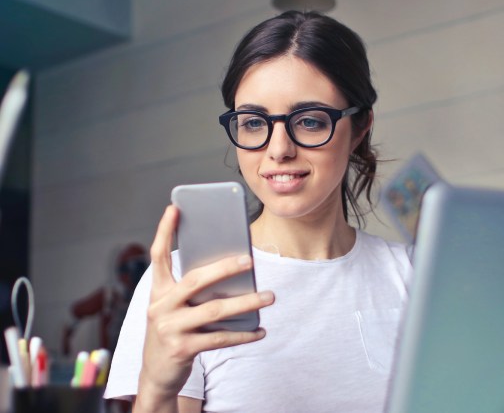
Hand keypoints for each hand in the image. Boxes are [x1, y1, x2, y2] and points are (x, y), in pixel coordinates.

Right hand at [136, 205, 273, 408]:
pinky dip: (243, 334)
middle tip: (249, 260)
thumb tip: (233, 271)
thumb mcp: (174, 308)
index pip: (158, 255)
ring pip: (214, 310)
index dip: (164, 231)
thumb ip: (193, 290)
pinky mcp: (182, 349)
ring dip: (246, 303)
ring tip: (269, 296)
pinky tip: (260, 330)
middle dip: (224, 268)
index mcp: (158, 291)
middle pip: (195, 280)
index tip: (174, 208)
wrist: (156, 374)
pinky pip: (220, 338)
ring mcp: (169, 328)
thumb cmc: (173, 330)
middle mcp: (160, 306)